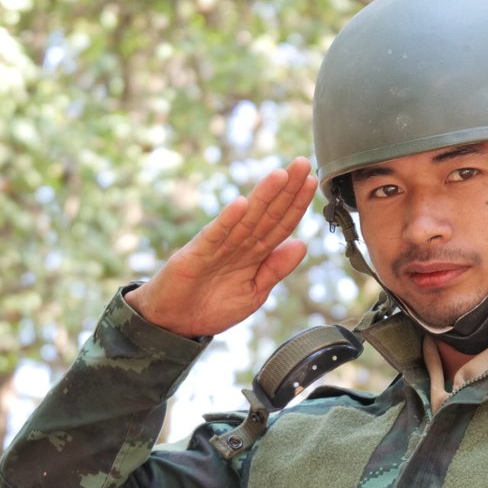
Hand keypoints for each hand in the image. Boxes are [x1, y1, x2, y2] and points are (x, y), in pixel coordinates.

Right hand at [126, 157, 317, 337]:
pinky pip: (215, 235)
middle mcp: (238, 244)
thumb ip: (275, 270)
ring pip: (245, 218)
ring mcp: (217, 246)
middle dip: (286, 190)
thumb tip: (303, 244)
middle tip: (303, 164)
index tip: (312, 182)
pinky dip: (228, 220)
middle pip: (266, 213)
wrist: (175, 323)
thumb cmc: (212, 307)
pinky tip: (241, 204)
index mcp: (254, 253)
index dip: (296, 204)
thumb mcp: (254, 293)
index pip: (280, 224)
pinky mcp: (196, 254)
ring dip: (263, 196)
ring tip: (280, 175)